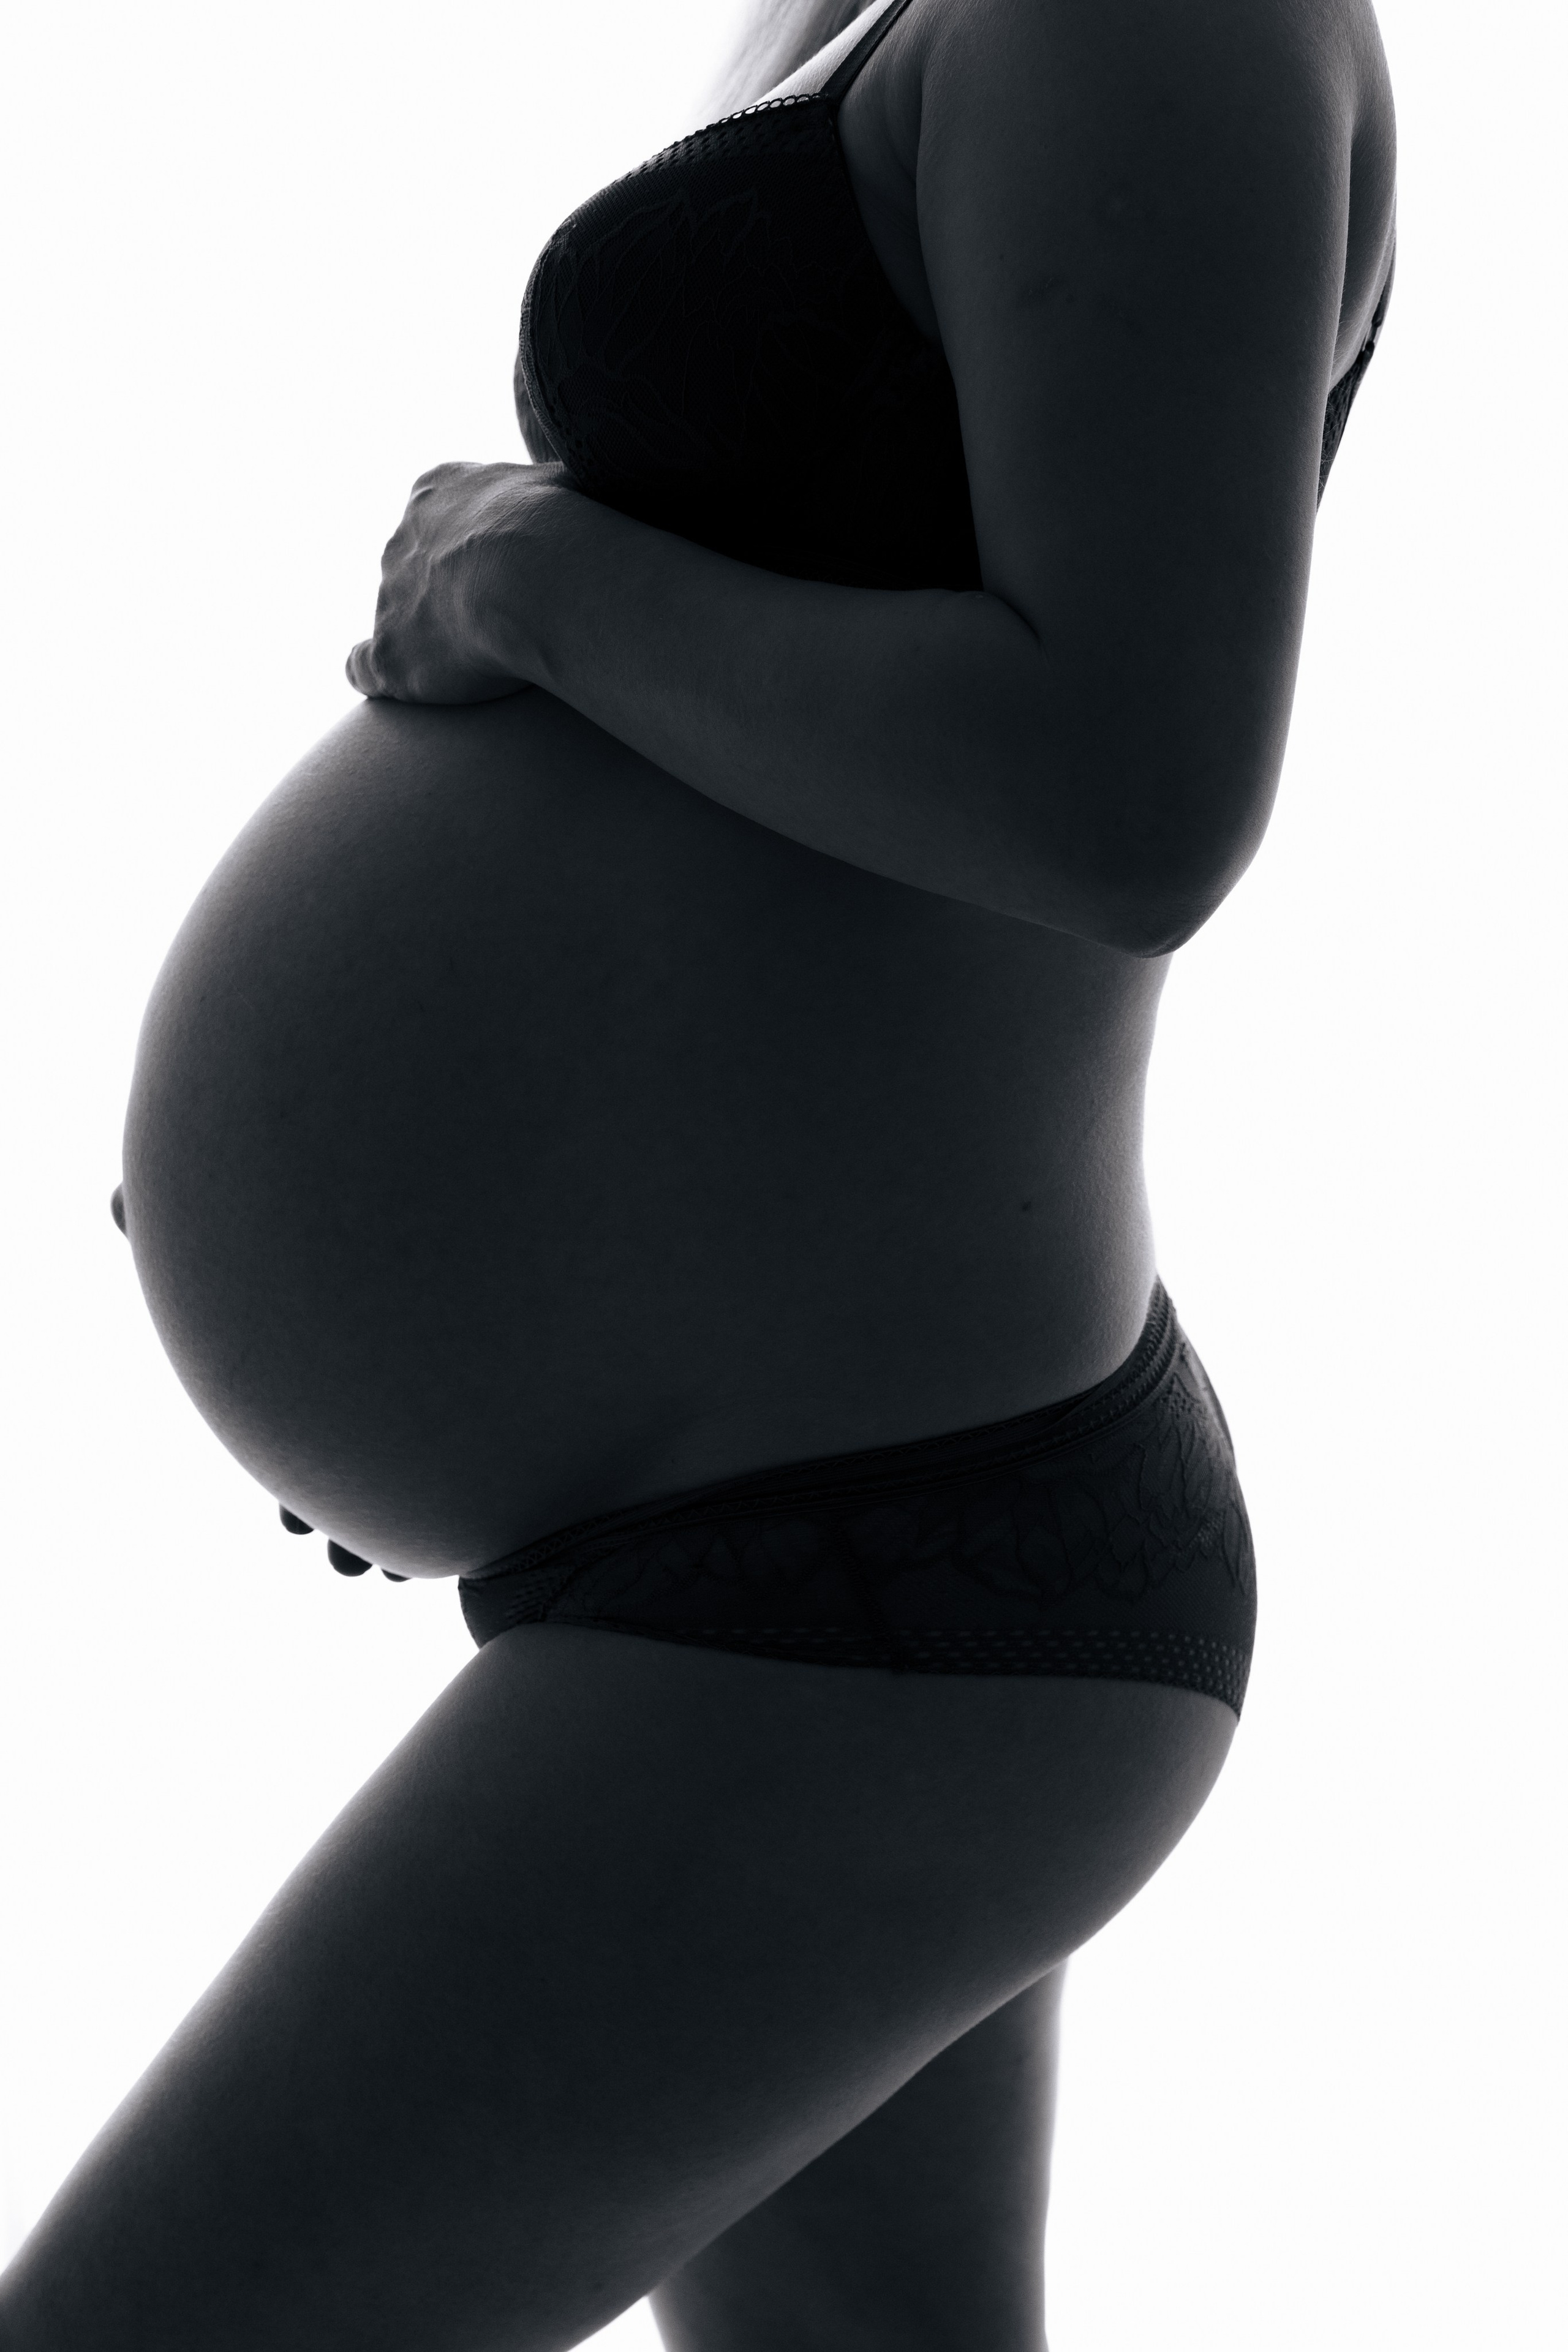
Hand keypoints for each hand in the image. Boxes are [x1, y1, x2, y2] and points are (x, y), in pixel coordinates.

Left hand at [346, 460, 577, 703]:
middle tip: (502, 622)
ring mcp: (388, 596)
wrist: (540, 575)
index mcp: (439, 492)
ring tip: (485, 664)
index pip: (442, 517)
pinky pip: (363, 667)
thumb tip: (578, 503)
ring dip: (430, 638)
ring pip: (397, 616)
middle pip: (417, 568)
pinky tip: (400, 687)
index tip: (506, 573)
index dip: (474, 549)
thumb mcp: (566, 487)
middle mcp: (402, 539)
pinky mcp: (391, 653)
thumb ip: (553, 496)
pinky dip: (377, 676)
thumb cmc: (567, 528)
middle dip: (451, 593)